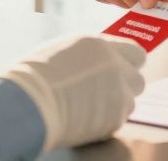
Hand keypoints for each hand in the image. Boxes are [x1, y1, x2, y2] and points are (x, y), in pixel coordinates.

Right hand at [0, 35, 146, 150]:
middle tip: (107, 92)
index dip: (128, 63)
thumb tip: (102, 60)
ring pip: (130, 101)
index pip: (135, 52)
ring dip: (116, 105)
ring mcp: (118, 93)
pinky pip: (118, 120)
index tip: (121, 70)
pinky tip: (86, 118)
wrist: (29, 103)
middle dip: (125, 86)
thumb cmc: (37, 75)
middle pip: (138, 79)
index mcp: (102, 45)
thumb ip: (92, 54)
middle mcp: (116, 66)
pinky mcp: (114, 118)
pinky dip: (106, 121)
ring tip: (90, 107)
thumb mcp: (66, 49)